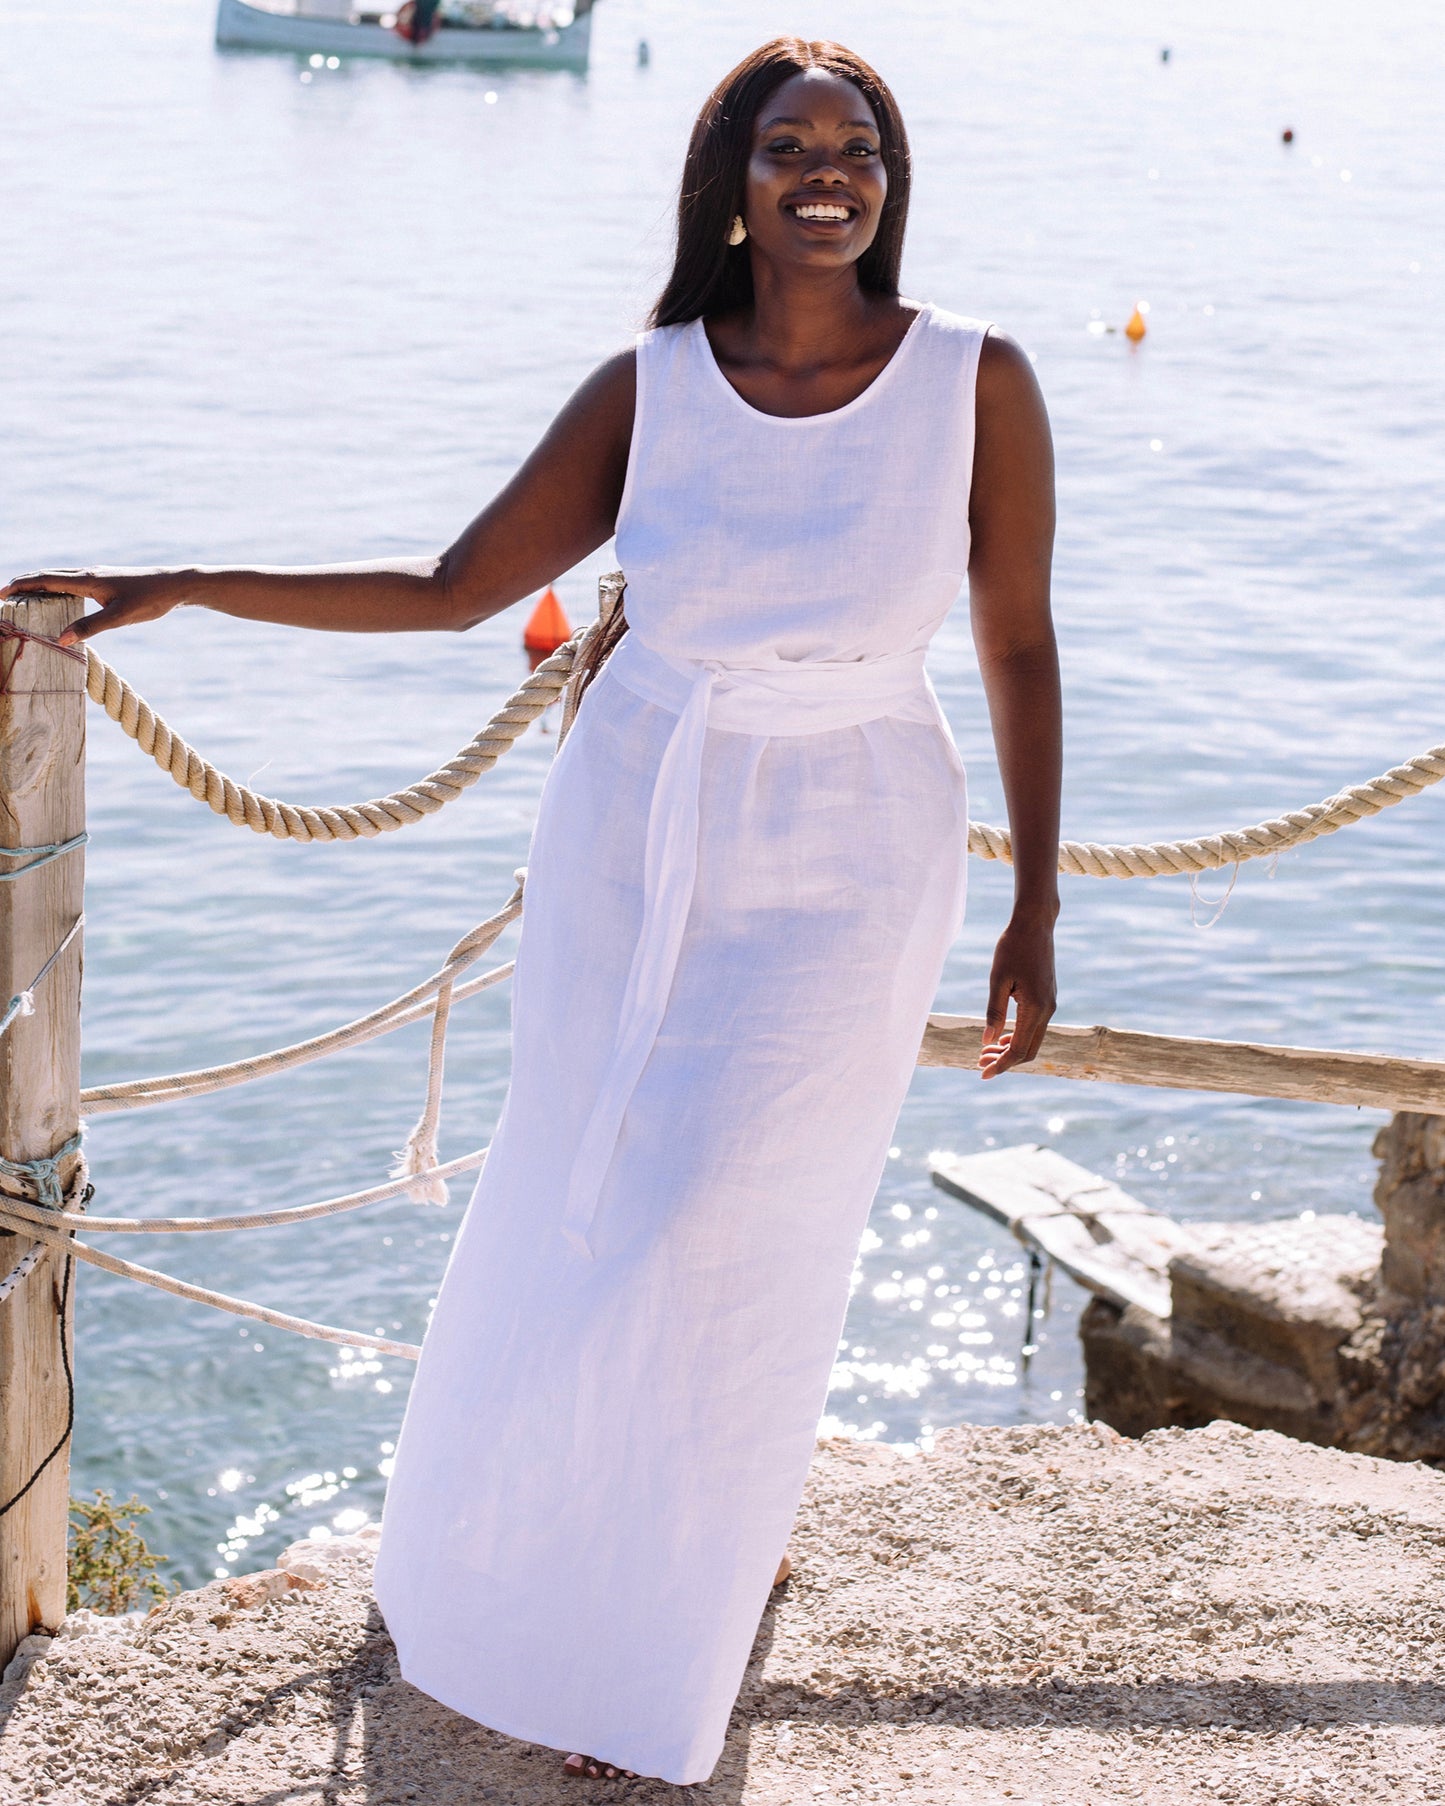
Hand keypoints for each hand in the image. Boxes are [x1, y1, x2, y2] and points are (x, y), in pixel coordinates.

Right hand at [0, 569, 189, 646]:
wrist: (175, 585)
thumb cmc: (150, 600)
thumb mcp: (119, 617)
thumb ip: (90, 627)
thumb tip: (61, 639)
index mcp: (87, 579)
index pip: (45, 580)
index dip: (22, 586)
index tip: (1, 593)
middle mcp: (88, 573)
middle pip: (48, 575)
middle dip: (25, 583)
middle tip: (5, 595)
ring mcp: (98, 576)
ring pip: (60, 576)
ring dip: (40, 583)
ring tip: (24, 595)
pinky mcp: (106, 581)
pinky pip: (73, 581)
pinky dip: (57, 586)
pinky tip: (59, 597)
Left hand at [979, 906, 1057, 1079]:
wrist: (1035, 925)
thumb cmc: (1012, 948)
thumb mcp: (997, 979)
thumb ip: (994, 1012)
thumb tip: (987, 1040)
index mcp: (1035, 1008)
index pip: (1019, 1050)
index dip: (1001, 1065)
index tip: (982, 1073)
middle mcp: (1047, 1010)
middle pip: (1029, 1051)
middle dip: (1005, 1061)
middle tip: (979, 1062)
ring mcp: (1050, 1004)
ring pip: (1032, 1040)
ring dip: (1010, 1049)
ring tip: (985, 1050)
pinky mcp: (1047, 998)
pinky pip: (1034, 1027)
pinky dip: (1018, 1036)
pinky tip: (1000, 1036)